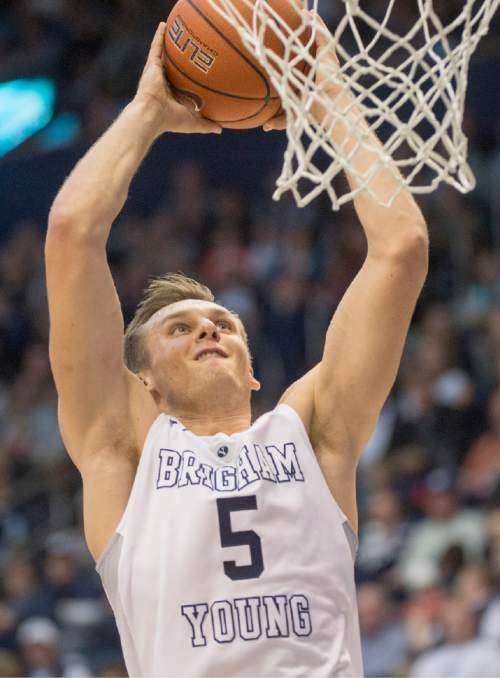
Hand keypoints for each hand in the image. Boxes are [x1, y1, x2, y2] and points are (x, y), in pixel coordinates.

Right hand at [134, 22, 221, 135]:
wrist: (152, 115)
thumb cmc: (171, 121)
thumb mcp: (193, 123)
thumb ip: (207, 125)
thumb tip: (221, 129)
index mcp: (172, 95)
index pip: (181, 84)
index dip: (187, 78)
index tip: (197, 72)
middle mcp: (164, 82)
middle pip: (173, 67)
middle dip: (179, 59)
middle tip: (189, 48)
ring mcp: (156, 73)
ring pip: (164, 54)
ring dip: (168, 43)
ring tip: (174, 30)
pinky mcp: (151, 65)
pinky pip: (156, 46)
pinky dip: (159, 36)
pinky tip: (164, 24)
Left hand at [262, 12, 342, 131]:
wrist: (328, 111)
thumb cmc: (312, 114)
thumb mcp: (290, 115)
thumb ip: (277, 120)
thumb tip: (263, 127)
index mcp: (304, 78)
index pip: (293, 63)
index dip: (284, 54)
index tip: (272, 46)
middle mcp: (313, 66)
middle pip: (301, 47)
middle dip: (294, 34)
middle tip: (281, 23)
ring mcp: (322, 60)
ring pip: (312, 38)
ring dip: (306, 25)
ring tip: (299, 11)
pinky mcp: (328, 55)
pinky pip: (322, 35)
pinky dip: (317, 24)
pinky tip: (310, 13)